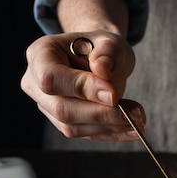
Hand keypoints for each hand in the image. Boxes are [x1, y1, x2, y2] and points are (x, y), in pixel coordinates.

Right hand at [21, 31, 145, 140]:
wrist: (103, 61)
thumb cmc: (104, 49)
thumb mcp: (111, 42)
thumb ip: (108, 52)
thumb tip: (102, 69)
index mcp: (40, 54)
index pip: (52, 78)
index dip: (82, 89)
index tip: (114, 95)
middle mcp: (36, 83)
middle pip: (63, 108)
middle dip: (103, 114)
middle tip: (137, 114)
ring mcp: (47, 107)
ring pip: (73, 127)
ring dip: (110, 126)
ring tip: (140, 119)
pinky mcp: (63, 123)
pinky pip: (85, 134)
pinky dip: (112, 133)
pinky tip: (133, 130)